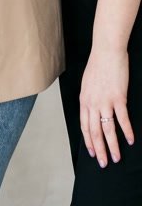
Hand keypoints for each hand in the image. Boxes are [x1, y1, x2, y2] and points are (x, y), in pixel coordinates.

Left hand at [80, 46, 133, 167]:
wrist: (106, 51)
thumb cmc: (98, 65)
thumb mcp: (87, 83)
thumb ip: (89, 98)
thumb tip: (91, 110)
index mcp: (84, 100)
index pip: (84, 126)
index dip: (88, 141)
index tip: (92, 153)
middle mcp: (92, 103)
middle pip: (94, 132)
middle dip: (99, 150)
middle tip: (103, 163)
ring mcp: (105, 101)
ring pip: (107, 130)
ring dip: (112, 146)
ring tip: (116, 158)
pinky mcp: (118, 98)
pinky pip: (122, 119)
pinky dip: (127, 132)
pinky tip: (131, 140)